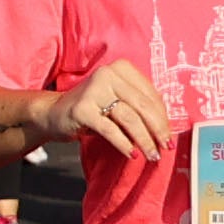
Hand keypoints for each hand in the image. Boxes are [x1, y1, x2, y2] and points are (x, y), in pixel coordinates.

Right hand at [33, 58, 174, 159]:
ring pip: (129, 118)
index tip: (170, 136)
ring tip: (151, 155)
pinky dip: (124, 144)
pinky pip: (110, 130)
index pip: (151, 95)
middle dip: (158, 130)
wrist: (54, 112)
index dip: (163, 118)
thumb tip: (166, 130)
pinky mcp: (82, 109)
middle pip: (142, 106)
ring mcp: (93, 91)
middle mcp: (107, 74)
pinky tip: (131, 154)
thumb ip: (139, 107)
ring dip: (144, 140)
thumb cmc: (93, 107)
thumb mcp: (118, 100)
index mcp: (121, 68)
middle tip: (165, 147)